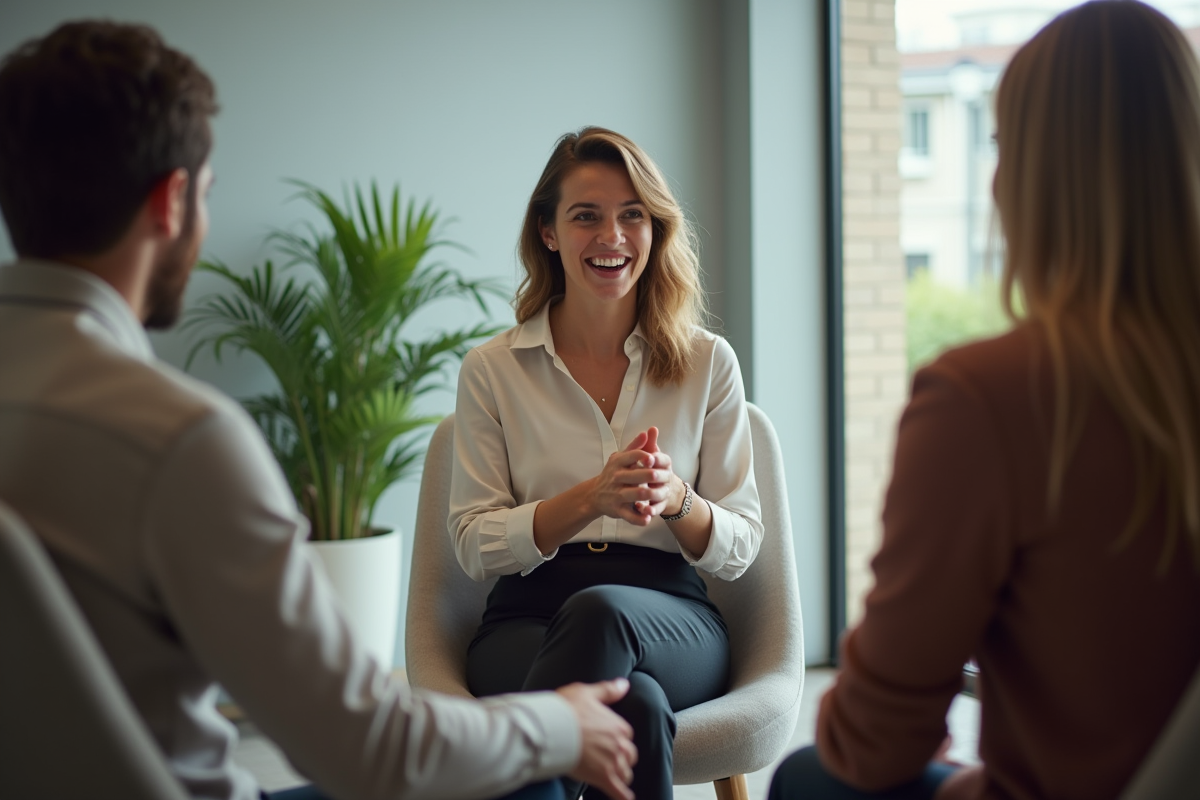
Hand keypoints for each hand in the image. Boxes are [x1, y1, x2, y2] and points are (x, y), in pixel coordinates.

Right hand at [557, 679, 637, 799]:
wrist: (553, 729)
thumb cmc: (566, 710)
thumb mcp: (587, 692)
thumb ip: (608, 690)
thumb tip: (624, 684)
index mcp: (617, 725)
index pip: (626, 734)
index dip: (618, 738)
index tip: (610, 740)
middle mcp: (619, 744)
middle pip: (629, 755)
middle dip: (623, 758)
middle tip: (612, 760)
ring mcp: (612, 762)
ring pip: (625, 773)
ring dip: (621, 775)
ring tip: (615, 779)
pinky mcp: (603, 778)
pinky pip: (619, 791)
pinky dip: (624, 796)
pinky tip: (625, 798)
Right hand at [587, 432, 671, 525]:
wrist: (594, 495)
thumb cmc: (613, 473)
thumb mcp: (621, 458)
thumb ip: (635, 446)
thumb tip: (647, 432)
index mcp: (618, 463)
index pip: (632, 456)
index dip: (644, 456)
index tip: (654, 458)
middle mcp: (616, 478)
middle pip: (635, 476)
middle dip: (650, 476)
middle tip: (663, 476)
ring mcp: (616, 495)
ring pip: (634, 495)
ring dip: (649, 495)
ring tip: (662, 494)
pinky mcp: (617, 510)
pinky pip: (629, 515)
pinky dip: (639, 518)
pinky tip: (648, 518)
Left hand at [631, 427, 681, 518]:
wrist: (665, 490)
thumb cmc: (655, 469)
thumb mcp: (652, 456)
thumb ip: (650, 444)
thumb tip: (652, 428)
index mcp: (664, 464)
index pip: (664, 459)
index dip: (656, 458)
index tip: (648, 458)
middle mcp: (666, 477)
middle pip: (663, 476)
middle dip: (654, 476)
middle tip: (646, 476)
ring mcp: (664, 492)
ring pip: (660, 494)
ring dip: (651, 495)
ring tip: (639, 497)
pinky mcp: (660, 505)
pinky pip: (657, 509)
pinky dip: (649, 511)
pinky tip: (641, 510)